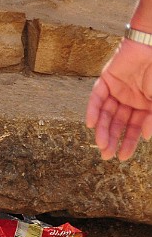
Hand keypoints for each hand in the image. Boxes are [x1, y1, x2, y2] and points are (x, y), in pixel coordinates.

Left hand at [85, 38, 151, 159]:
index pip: (134, 128)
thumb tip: (145, 137)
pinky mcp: (107, 79)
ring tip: (101, 144)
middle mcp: (130, 99)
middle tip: (107, 156)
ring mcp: (118, 90)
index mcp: (145, 105)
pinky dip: (93, 110)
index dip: (129, 142)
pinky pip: (97, 97)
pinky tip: (92, 124)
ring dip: (103, 128)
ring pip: (107, 113)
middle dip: (113, 139)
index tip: (123, 157)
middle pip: (118, 123)